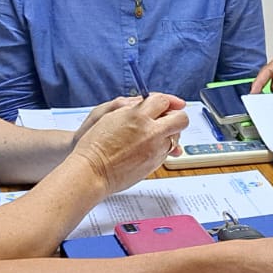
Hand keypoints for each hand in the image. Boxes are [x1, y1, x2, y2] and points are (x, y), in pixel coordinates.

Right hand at [68, 92, 186, 192]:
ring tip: (152, 135)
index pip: (163, 101)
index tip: (168, 103)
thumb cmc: (96, 144)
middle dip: (177, 116)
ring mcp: (155, 149)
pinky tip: (147, 147)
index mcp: (138, 116)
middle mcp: (151, 132)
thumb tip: (151, 102)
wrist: (92, 171)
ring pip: (176, 136)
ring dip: (169, 133)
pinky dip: (162, 147)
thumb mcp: (111, 115)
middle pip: (180, 118)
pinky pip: (167, 151)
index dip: (167, 101)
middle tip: (166, 119)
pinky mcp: (155, 164)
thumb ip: (134, 107)